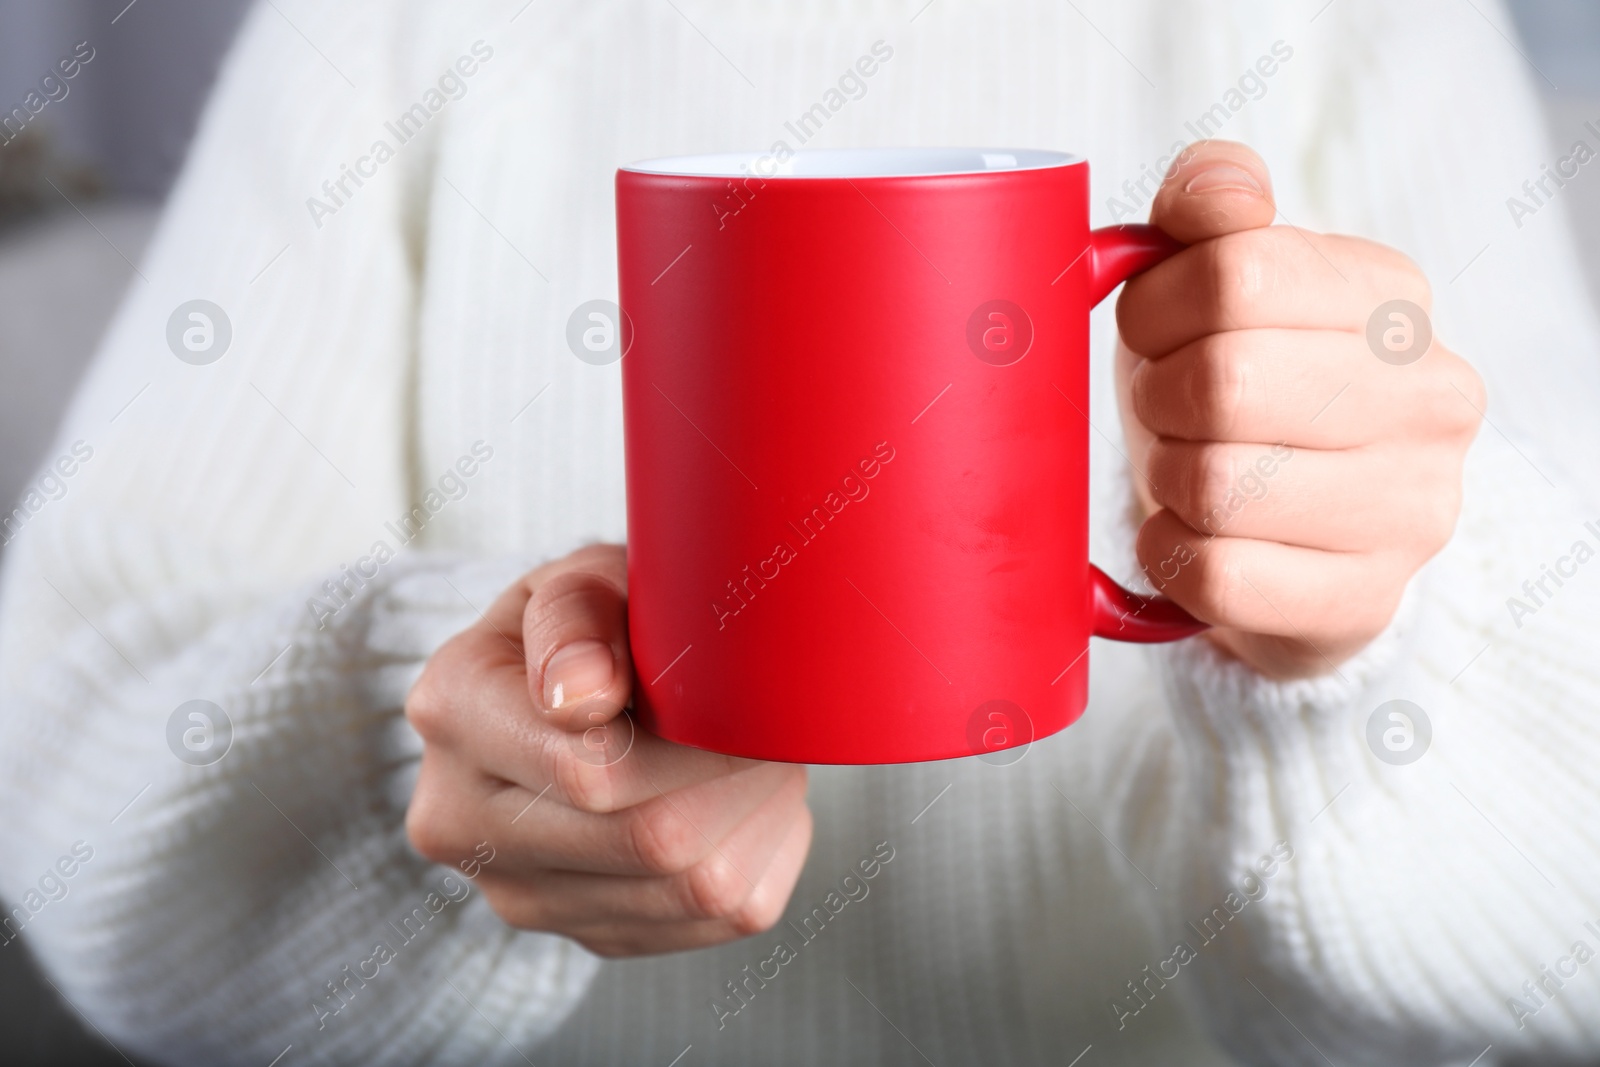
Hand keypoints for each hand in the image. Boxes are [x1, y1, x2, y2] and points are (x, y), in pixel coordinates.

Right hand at [404, 544, 811, 956]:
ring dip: (761, 815)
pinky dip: (763, 853)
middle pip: (654, 840)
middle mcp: (461, 821)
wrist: (575, 688)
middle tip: (771, 722)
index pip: (595, 768)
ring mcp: (522, 895)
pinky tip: (745, 801)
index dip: (700, 737)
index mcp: (452, 712)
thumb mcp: (585, 579)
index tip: (744, 695)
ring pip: (697, 891)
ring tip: (759, 753)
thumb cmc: (591, 622)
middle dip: (741, 778)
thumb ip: (577, 616)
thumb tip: (586, 694)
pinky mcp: (589, 935)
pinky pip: (722, 918)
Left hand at [1115, 141, 1484, 678]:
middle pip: (1225, 381)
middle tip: (1168, 410)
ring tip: (1188, 469)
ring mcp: (1411, 507)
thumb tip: (1218, 192)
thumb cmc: (1233, 395)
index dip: (1154, 307)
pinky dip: (1169, 553)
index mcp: (1390, 296)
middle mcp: (1428, 396)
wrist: (1277, 536)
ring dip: (1167, 478)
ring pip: (1218, 486)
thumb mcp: (1210, 287)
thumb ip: (1206, 210)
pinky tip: (1191, 534)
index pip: (1238, 271)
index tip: (1151, 332)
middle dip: (1160, 399)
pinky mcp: (1364, 599)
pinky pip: (1215, 575)